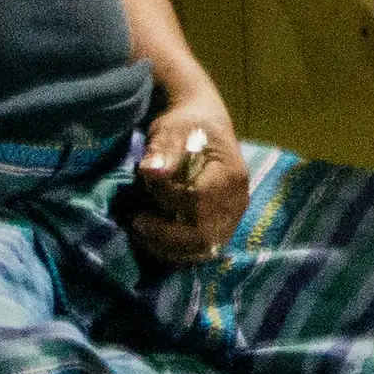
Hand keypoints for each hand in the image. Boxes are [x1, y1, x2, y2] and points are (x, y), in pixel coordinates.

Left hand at [127, 93, 244, 267]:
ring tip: (142, 233)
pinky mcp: (223, 224)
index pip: (198, 202)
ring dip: (169, 248)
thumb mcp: (172, 128)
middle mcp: (237, 200)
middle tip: (136, 223)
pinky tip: (155, 238)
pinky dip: (177, 249)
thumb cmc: (187, 124)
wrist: (203, 123)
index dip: (168, 200)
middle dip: (166, 236)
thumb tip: (151, 171)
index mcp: (229, 176)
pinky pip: (202, 248)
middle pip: (204, 236)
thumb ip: (163, 150)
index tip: (144, 187)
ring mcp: (233, 215)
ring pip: (203, 249)